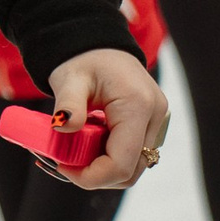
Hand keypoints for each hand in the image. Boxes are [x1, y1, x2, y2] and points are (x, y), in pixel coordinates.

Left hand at [45, 48, 166, 191]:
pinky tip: (87, 145)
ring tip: (74, 152)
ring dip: (102, 167)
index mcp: (138, 105)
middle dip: (95, 175)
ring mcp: (157, 122)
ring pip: (133, 166)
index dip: (92, 176)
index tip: (62, 167)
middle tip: (64, 162)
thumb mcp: (69, 78)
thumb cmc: (83, 58)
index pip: (122, 163)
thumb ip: (68, 104)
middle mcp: (155, 116)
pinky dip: (109, 157)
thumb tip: (62, 127)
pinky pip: (133, 154)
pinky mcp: (151, 125)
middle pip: (130, 170)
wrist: (98, 44)